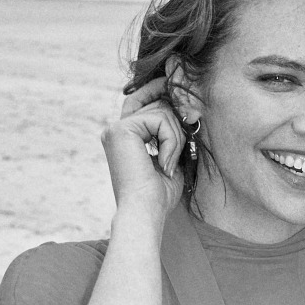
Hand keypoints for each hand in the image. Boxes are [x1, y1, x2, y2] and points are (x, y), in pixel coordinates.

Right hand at [100, 76, 186, 223]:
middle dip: (177, 125)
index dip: (160, 92)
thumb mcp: (170, 159)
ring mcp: (116, 129)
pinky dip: (171, 140)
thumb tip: (189, 110)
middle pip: (156, 104)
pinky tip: (165, 163)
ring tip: (170, 165)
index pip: (143, 102)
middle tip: (181, 151)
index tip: (179, 90)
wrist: (145, 213)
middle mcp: (115, 130)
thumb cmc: (158, 196)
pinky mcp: (122, 130)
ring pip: (161, 111)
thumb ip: (173, 135)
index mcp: (123, 138)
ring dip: (176, 138)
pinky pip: (159, 118)